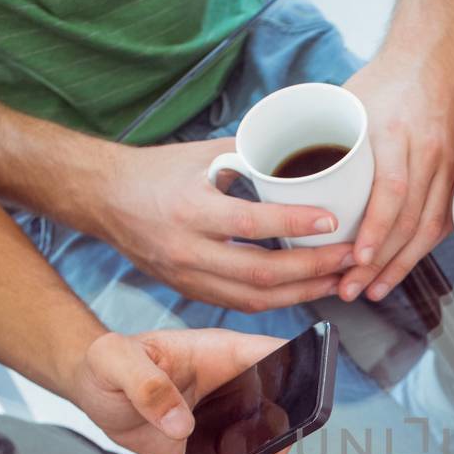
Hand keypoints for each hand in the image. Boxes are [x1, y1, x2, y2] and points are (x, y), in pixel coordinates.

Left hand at [66, 328, 291, 453]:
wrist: (93, 391)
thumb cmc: (108, 362)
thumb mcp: (114, 360)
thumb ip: (146, 384)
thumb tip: (181, 425)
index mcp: (224, 355)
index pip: (277, 360)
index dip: (299, 383)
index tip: (293, 419)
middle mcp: (235, 391)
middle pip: (274, 427)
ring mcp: (224, 424)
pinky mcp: (204, 452)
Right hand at [94, 139, 353, 310]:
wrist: (104, 199)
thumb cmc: (157, 170)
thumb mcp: (202, 153)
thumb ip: (251, 155)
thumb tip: (304, 149)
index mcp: (190, 209)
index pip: (251, 222)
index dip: (294, 224)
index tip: (332, 220)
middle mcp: (187, 250)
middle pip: (260, 273)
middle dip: (312, 269)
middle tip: (350, 257)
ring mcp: (187, 277)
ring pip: (254, 299)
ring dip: (303, 293)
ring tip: (339, 279)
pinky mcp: (189, 292)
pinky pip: (240, 304)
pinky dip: (279, 301)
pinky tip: (307, 290)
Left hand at [338, 50, 453, 301]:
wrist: (432, 58)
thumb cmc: (383, 81)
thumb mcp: (348, 101)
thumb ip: (326, 141)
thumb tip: (277, 176)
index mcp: (394, 132)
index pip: (391, 191)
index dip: (375, 231)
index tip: (353, 260)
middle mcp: (425, 151)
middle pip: (408, 219)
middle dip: (379, 262)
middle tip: (351, 288)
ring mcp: (446, 165)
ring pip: (428, 228)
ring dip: (399, 265)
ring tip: (372, 289)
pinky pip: (441, 221)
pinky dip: (419, 250)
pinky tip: (398, 268)